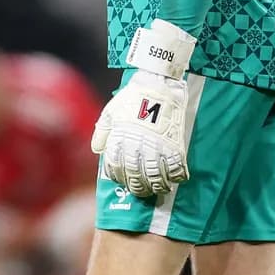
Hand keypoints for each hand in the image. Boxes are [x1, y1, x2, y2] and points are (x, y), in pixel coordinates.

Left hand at [92, 71, 187, 197]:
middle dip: (137, 187)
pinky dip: (177, 176)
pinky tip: (177, 179)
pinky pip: (176, 167)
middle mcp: (136, 146)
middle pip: (134, 177)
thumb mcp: (110, 112)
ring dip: (158, 186)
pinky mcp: (174, 144)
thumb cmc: (132, 97)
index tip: (122, 179)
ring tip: (160, 188)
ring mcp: (156, 146)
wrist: (157, 84)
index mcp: (119, 140)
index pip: (114, 168)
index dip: (117, 177)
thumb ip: (102, 132)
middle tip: (141, 190)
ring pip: (155, 176)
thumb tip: (97, 150)